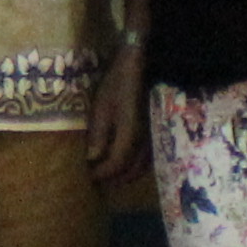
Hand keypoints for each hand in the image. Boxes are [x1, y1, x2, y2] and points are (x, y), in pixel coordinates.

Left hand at [83, 48, 149, 193]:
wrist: (148, 64)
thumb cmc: (120, 82)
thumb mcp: (102, 105)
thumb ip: (98, 134)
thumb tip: (92, 159)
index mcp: (130, 136)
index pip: (115, 165)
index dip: (101, 174)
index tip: (88, 177)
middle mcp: (145, 141)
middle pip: (131, 171)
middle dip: (114, 179)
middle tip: (99, 182)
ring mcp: (155, 137)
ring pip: (143, 166)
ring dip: (127, 175)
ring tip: (111, 176)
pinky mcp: (159, 131)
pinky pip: (149, 157)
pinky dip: (137, 166)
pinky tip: (127, 162)